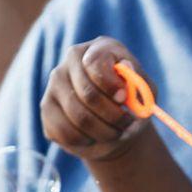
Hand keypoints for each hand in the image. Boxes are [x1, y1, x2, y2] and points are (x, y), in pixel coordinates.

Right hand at [41, 37, 151, 162]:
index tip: (123, 99)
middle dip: (112, 115)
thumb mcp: (145, 91)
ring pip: (78, 117)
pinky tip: (94, 137)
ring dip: (104, 132)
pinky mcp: (46, 108)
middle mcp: (69, 63)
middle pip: (87, 93)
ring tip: (115, 132)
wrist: (114, 125)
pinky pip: (66, 132)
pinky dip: (86, 141)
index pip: (94, 62)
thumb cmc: (130, 102)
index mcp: (95, 49)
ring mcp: (54, 85)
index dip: (110, 84)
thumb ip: (138, 79)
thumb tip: (125, 67)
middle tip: (126, 123)